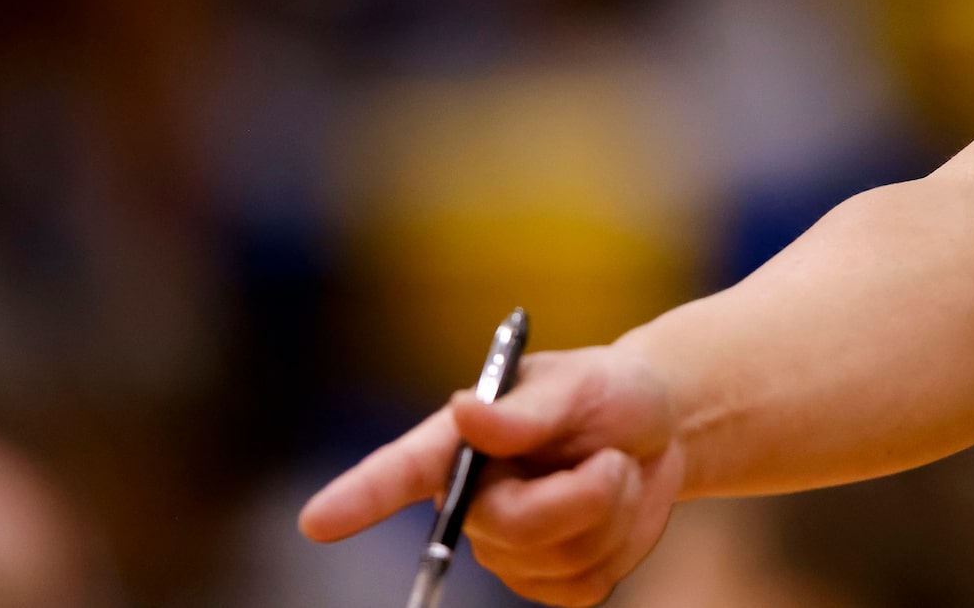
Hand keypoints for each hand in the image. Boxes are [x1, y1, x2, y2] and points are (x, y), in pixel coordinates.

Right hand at [298, 344, 685, 605]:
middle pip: (513, 527)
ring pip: (557, 560)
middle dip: (582, 495)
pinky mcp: (548, 581)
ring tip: (614, 470)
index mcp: (462, 443)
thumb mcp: (578, 386)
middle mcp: (472, 500)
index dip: (359, 496)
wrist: (657, 430)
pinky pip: (582, 587)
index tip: (316, 520)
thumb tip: (465, 412)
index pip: (401, 472)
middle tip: (616, 458)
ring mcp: (507, 547)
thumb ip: (525, 411)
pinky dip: (618, 547)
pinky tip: (615, 512)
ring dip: (608, 513)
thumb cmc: (607, 394)